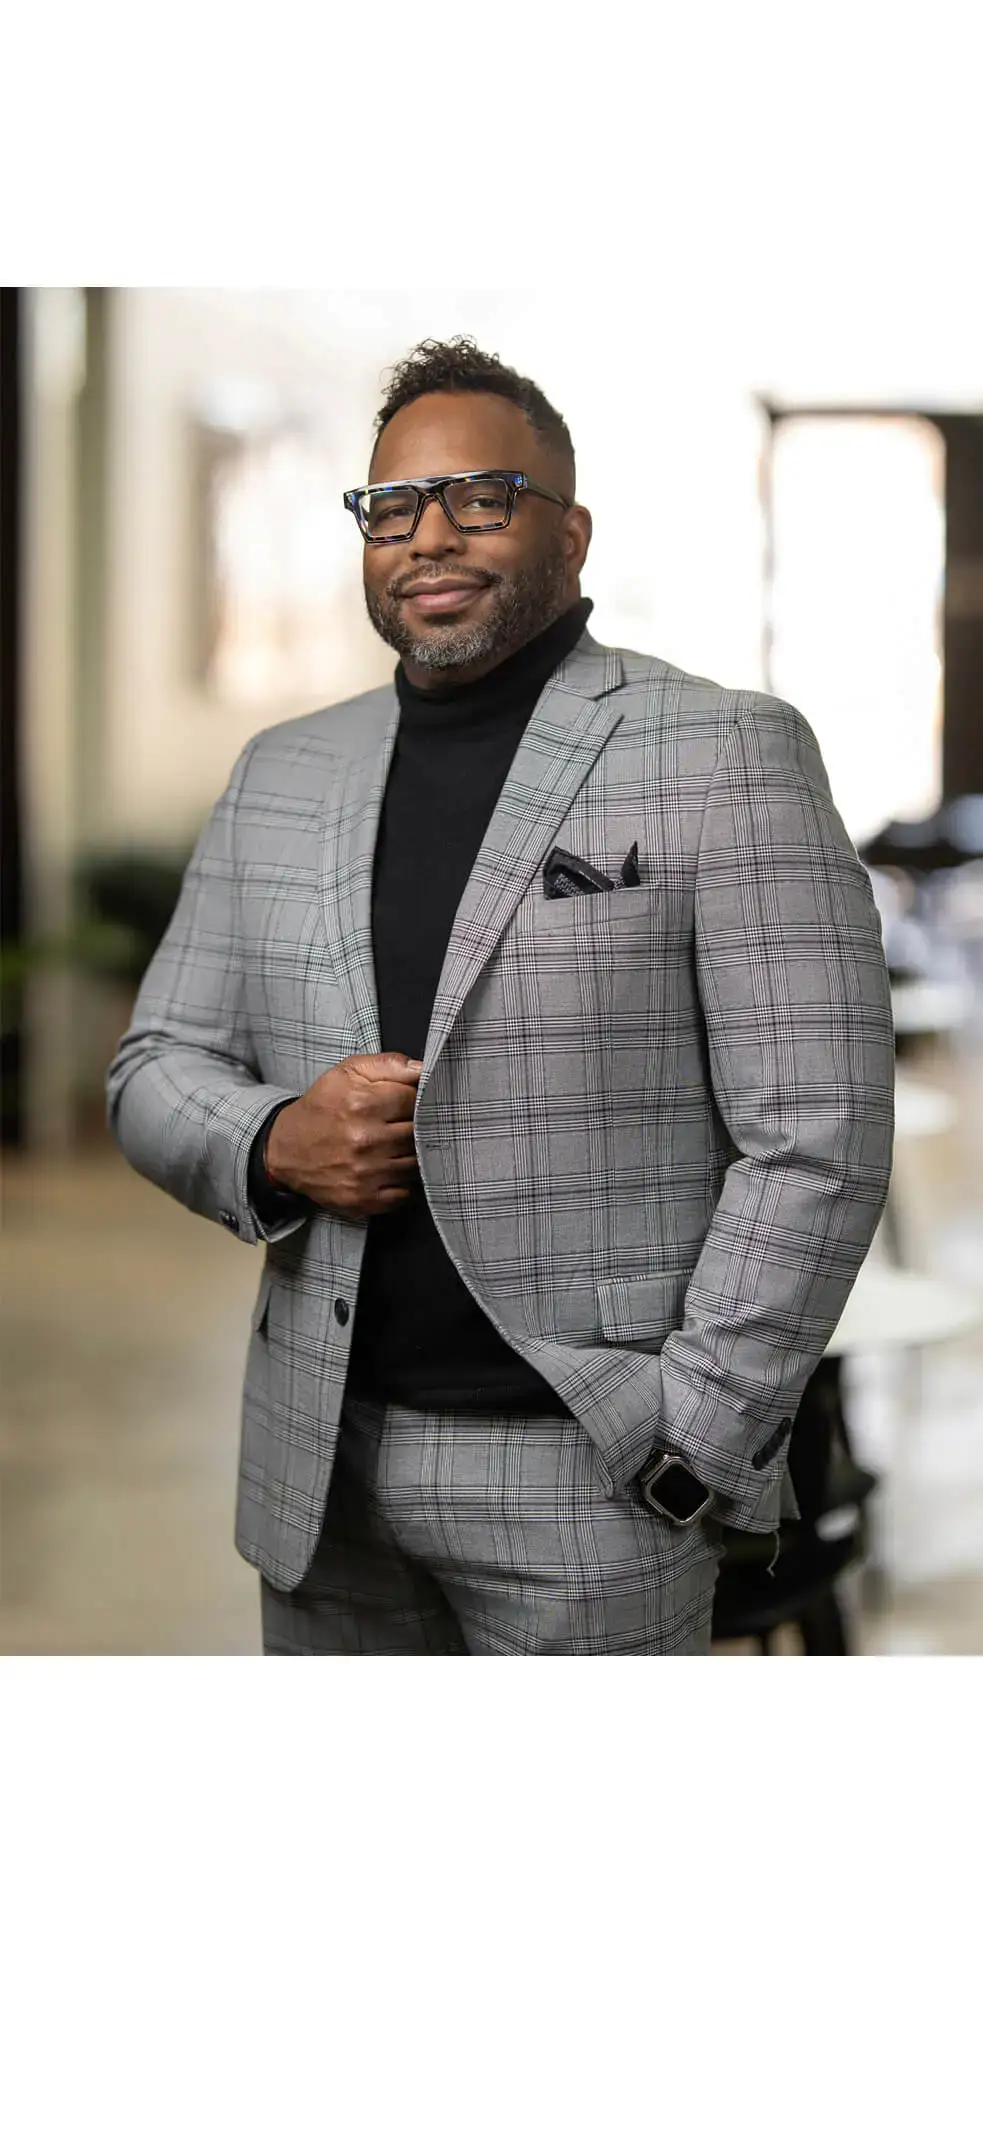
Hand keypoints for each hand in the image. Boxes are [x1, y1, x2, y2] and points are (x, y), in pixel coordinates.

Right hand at [265, 1052, 423, 1219]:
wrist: (286, 1149)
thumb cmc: (322, 1107)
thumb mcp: (347, 1073)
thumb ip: (389, 1064)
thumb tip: (423, 1069)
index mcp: (361, 1104)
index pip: (415, 1100)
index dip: (414, 1099)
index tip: (403, 1103)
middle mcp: (364, 1140)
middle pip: (419, 1133)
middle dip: (415, 1127)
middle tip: (399, 1124)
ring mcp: (365, 1173)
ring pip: (416, 1163)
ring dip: (410, 1155)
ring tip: (393, 1146)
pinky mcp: (364, 1199)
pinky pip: (404, 1193)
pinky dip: (402, 1182)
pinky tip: (388, 1169)